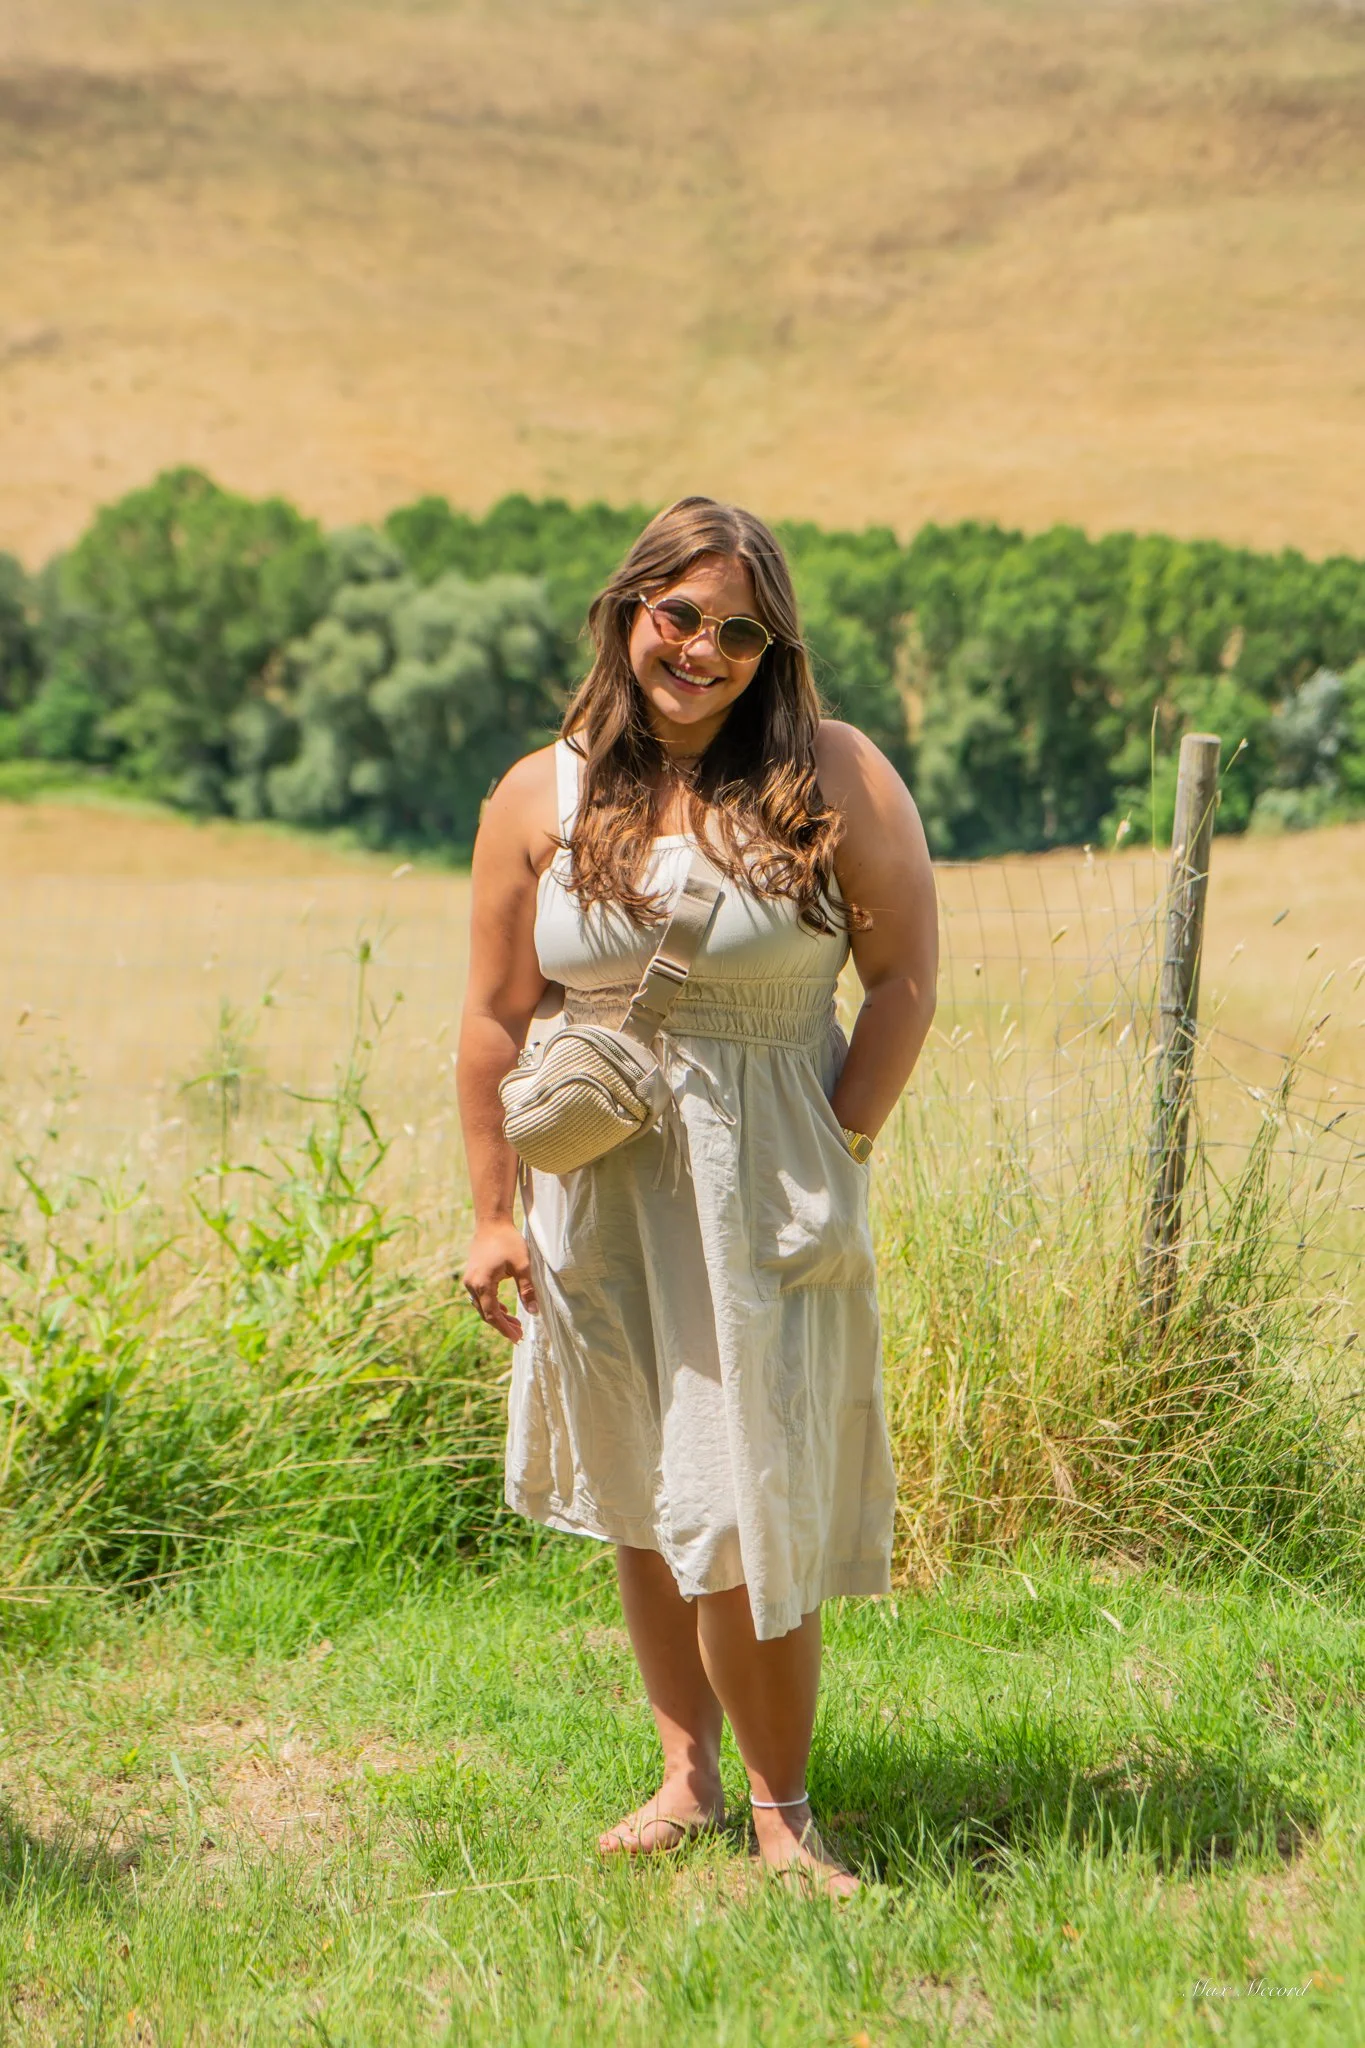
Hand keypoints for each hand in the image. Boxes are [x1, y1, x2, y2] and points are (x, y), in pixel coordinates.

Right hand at [460, 1219, 539, 1341]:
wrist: (492, 1222)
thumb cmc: (508, 1241)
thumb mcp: (522, 1265)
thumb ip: (527, 1290)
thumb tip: (534, 1312)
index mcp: (482, 1284)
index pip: (491, 1315)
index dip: (504, 1329)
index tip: (516, 1338)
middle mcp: (471, 1284)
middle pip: (485, 1313)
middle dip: (502, 1325)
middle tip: (519, 1334)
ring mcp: (469, 1280)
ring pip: (482, 1306)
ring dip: (497, 1316)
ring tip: (515, 1323)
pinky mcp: (472, 1276)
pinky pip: (480, 1297)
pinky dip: (492, 1305)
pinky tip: (504, 1310)